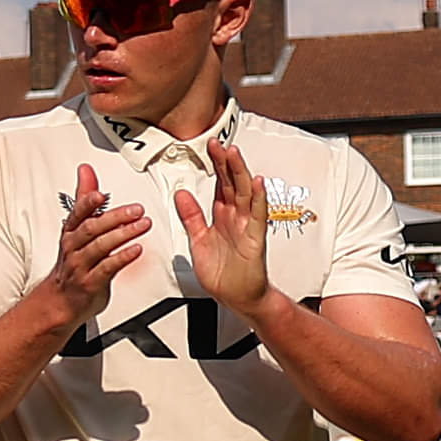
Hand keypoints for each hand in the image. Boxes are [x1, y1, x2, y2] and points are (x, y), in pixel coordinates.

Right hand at [36, 167, 149, 327]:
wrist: (60, 300)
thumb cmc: (73, 262)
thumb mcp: (76, 228)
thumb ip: (84, 199)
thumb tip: (86, 171)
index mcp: (71, 233)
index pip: (77, 214)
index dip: (88, 204)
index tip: (99, 194)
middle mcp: (74, 247)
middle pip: (92, 229)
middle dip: (115, 218)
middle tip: (137, 209)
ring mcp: (81, 265)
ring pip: (100, 247)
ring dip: (123, 235)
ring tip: (142, 225)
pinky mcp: (91, 283)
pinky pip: (107, 269)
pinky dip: (122, 258)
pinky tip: (136, 250)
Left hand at [171, 136, 274, 323]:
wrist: (238, 298)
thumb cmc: (222, 273)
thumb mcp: (197, 241)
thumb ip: (191, 217)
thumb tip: (181, 193)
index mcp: (222, 216)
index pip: (220, 184)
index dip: (215, 165)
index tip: (210, 145)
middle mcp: (237, 218)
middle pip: (232, 183)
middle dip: (226, 162)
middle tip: (218, 142)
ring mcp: (247, 227)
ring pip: (245, 194)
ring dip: (241, 173)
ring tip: (235, 154)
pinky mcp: (255, 240)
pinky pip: (258, 216)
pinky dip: (259, 199)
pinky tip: (258, 183)